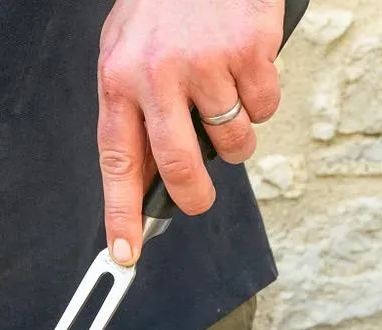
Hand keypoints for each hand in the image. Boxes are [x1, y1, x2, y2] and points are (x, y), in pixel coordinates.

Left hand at [97, 0, 284, 264]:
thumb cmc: (164, 5)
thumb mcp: (128, 53)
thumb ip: (135, 114)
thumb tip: (147, 181)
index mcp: (119, 78)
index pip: (116, 160)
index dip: (120, 213)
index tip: (123, 254)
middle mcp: (157, 73)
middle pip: (180, 167)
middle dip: (195, 196)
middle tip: (200, 198)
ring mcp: (206, 63)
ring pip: (234, 143)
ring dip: (235, 136)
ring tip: (223, 95)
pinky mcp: (249, 52)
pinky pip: (265, 109)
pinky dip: (261, 99)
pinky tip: (244, 66)